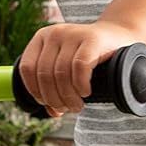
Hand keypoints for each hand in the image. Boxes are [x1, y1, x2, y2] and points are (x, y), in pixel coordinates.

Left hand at [18, 21, 141, 116]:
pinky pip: (79, 67)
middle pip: (44, 74)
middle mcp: (54, 33)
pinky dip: (80, 85)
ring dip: (68, 97)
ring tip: (77, 106)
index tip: (48, 104)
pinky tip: (86, 92)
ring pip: (61, 74)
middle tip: (67, 109)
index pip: (27, 69)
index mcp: (41, 37)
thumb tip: (51, 112)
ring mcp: (73, 34)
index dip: (35, 91)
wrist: (118, 37)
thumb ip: (54, 87)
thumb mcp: (66, 68)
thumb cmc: (90, 58)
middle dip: (54, 98)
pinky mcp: (92, 39)